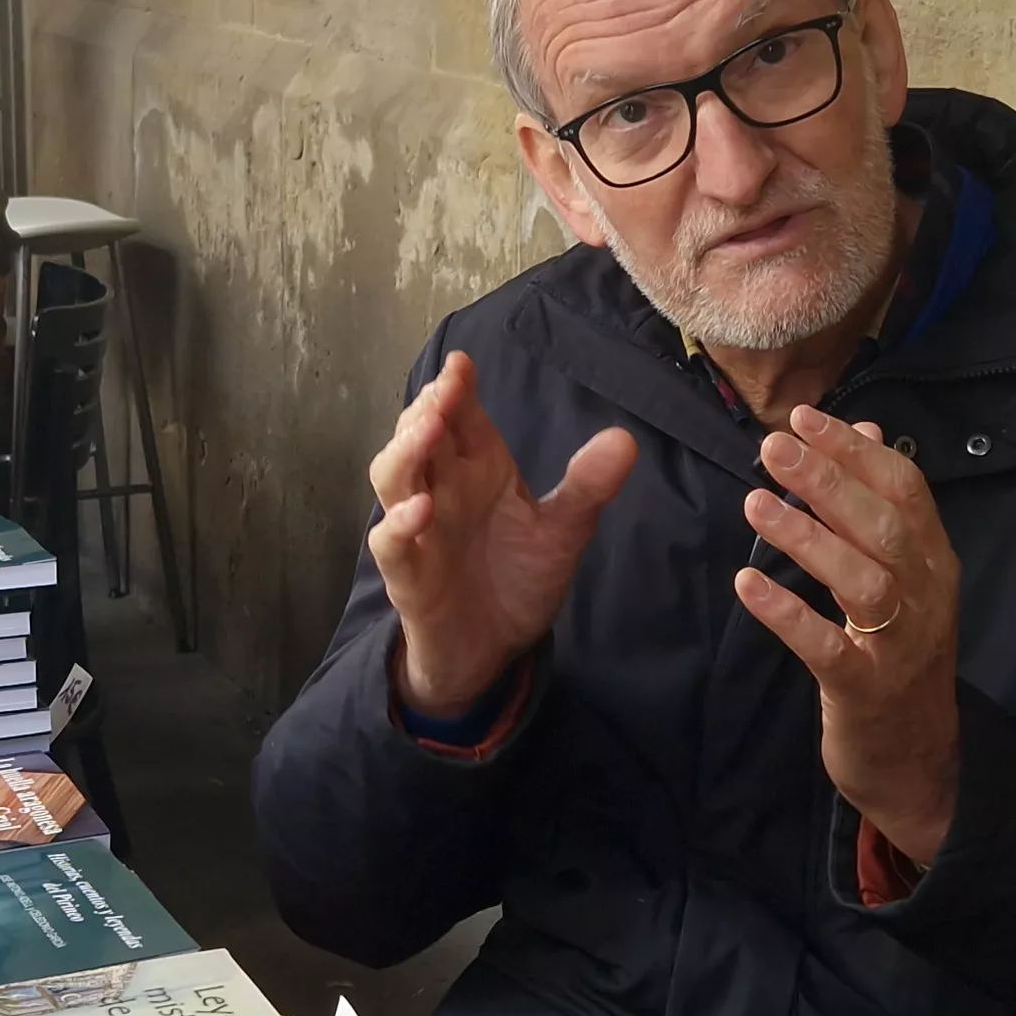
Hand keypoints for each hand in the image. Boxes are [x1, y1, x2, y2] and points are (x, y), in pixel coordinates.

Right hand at [365, 351, 636, 718]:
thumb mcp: (563, 532)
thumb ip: (587, 487)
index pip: (460, 416)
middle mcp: (442, 490)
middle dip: (426, 409)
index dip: (455, 387)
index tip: (462, 364)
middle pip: (418, 436)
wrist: (494, 650)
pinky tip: (418, 510)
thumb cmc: (517, 579)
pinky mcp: (408, 574)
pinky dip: (398, 524)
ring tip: (428, 431)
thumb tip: (625, 438)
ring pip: (393, 478)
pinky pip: (390, 543)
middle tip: (444, 390)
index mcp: (477, 469)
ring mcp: (419, 530)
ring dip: (404, 451)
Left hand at [735, 408, 961, 867]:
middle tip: (772, 448)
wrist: (917, 761)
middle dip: (828, 479)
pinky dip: (787, 614)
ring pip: (862, 579)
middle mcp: (925, 596)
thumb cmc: (897, 657)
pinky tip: (747, 585)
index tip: (802, 417)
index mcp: (932, 561)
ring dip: (807, 538)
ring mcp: (900, 645)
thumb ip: (884, 506)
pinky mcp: (866, 690)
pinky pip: (828, 647)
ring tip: (754, 502)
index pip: (904, 488)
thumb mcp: (901, 578)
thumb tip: (869, 432)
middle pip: (883, 525)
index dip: (854, 449)